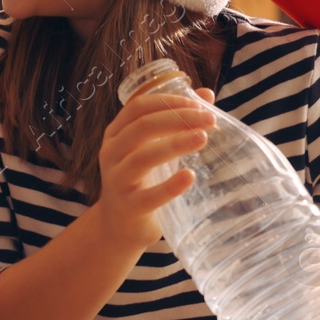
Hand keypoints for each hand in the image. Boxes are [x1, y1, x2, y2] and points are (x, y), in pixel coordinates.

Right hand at [89, 86, 216, 250]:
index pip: (137, 107)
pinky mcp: (128, 206)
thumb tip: (208, 95)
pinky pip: (148, 196)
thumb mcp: (154, 147)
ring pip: (143, 157)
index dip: (168, 102)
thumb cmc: (142, 179)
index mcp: (116, 134)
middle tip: (209, 119)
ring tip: (203, 139)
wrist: (120, 224)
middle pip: (141, 127)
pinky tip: (189, 177)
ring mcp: (116, 180)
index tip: (198, 104)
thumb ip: (177, 123)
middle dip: (178, 119)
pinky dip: (170, 186)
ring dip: (175, 144)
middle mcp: (111, 153)